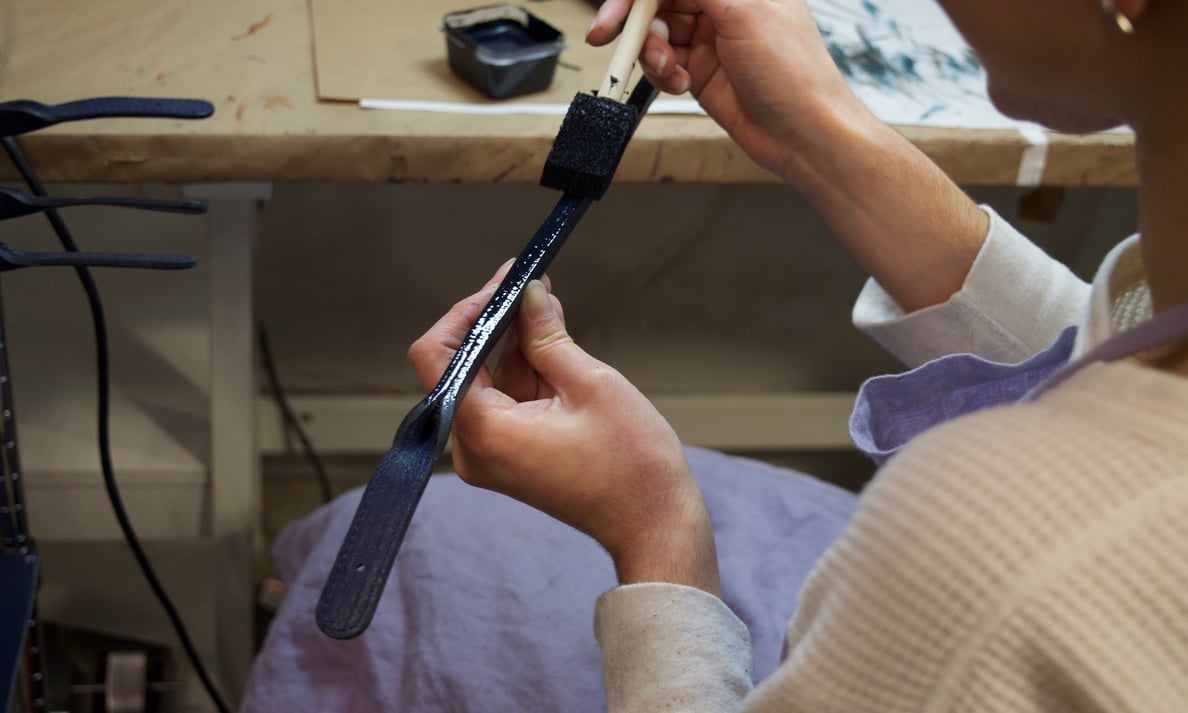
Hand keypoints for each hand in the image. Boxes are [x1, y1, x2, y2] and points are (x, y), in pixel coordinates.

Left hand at [407, 264, 720, 594]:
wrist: (654, 524)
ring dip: (515, 344)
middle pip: (463, 365)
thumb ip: (547, 335)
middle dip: (496, 322)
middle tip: (530, 283)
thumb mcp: (591, 383)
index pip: (438, 354)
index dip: (466, 311)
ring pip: (487, 381)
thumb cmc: (630, 463)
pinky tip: (553, 342)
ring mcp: (489, 455)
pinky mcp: (508, 458)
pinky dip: (525, 372)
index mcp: (483, 430)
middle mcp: (473, 447)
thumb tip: (527, 294)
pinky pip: (505, 403)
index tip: (503, 284)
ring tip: (550, 306)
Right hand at [588, 0, 871, 181]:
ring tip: (670, 69)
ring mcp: (711, 39)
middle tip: (610, 37)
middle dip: (635, 20)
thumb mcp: (744, 11)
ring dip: (651, 51)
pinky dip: (662, 74)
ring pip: (656, 33)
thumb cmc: (796, 73)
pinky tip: (681, 83)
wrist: (803, 135)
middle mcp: (724, 6)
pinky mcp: (701, 72)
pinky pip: (663, 64)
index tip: (619, 10)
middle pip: (660, 1)